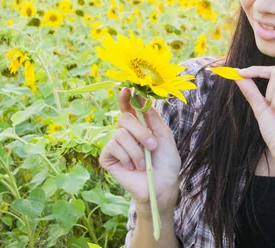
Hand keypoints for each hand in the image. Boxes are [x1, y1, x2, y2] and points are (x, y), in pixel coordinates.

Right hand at [98, 88, 180, 214]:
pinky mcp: (108, 158)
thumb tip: (143, 102)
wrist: (161, 185)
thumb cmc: (166, 162)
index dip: (126, 98)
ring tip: (145, 163)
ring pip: (120, 134)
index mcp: (140, 126)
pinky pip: (113, 148)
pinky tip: (133, 167)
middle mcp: (125, 133)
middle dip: (140, 132)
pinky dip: (127, 158)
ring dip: (137, 150)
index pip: (129, 109)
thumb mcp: (165, 137)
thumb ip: (154, 120)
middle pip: (124, 119)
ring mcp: (115, 145)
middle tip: (152, 146)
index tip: (127, 89)